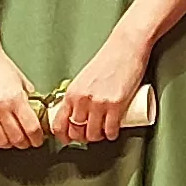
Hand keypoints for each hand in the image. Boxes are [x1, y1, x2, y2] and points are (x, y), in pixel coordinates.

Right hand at [0, 49, 43, 154]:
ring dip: (8, 144)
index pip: (31, 128)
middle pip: (16, 138)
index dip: (37, 138)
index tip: (38, 140)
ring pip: (0, 141)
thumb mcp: (21, 81)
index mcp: (16, 98)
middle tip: (26, 142)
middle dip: (24, 143)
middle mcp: (0, 107)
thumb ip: (29, 98)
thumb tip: (38, 113)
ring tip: (11, 141)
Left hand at [48, 33, 149, 147]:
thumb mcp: (84, 78)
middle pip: (76, 131)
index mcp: (71, 93)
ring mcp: (99, 103)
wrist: (126, 47)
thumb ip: (78, 95)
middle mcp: (82, 99)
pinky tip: (113, 132)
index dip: (63, 136)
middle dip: (82, 138)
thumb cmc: (108, 59)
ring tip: (103, 133)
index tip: (69, 138)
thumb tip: (77, 112)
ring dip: (98, 138)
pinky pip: (110, 130)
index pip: (59, 124)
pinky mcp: (116, 105)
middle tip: (90, 135)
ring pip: (93, 134)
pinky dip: (111, 135)